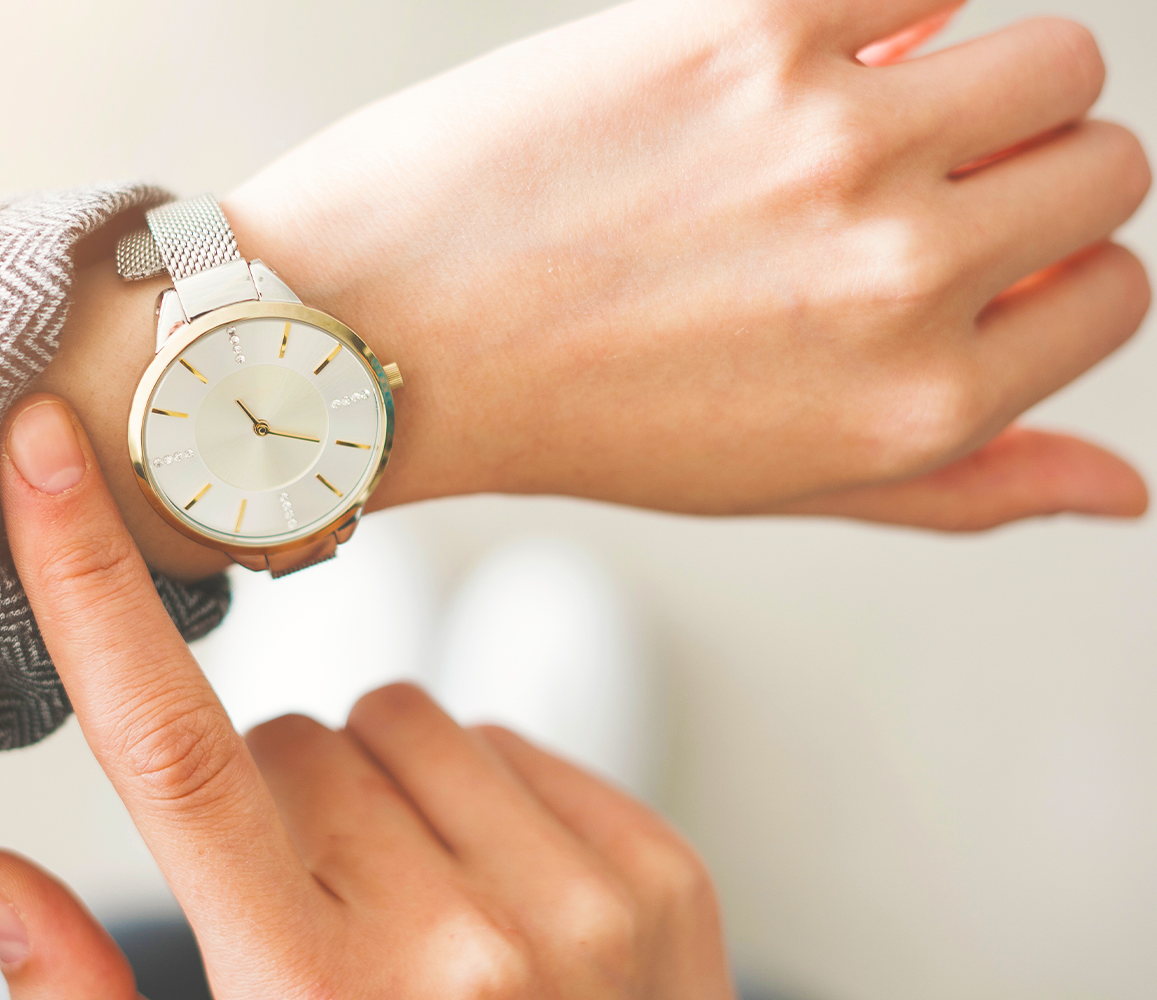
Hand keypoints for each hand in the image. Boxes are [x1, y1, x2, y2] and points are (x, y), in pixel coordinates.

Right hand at [0, 392, 733, 997]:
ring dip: (374, 787)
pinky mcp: (659, 871)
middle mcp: (454, 942)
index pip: (170, 750)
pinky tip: (490, 901)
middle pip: (288, 735)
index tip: (43, 450)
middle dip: (269, 801)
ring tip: (404, 911)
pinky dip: (475, 798)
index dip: (89, 585)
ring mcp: (576, 900)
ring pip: (397, 717)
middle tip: (304, 915)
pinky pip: (507, 737)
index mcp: (309, 996)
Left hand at [226, 0, 1149, 525]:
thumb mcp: (777, 482)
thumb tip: (1128, 489)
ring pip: (1050, 54)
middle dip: (1029, 173)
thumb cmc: (573, 411)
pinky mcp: (746, 30)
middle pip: (1104, 162)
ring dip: (983, 77)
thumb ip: (962, 484)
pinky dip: (890, 3)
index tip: (963, 255)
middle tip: (911, 184)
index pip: (1113, 291)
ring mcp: (833, 142)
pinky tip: (810, 48)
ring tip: (868, 112)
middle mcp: (901, 277)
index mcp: (922, 403)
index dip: (1047, 270)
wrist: (382, 331)